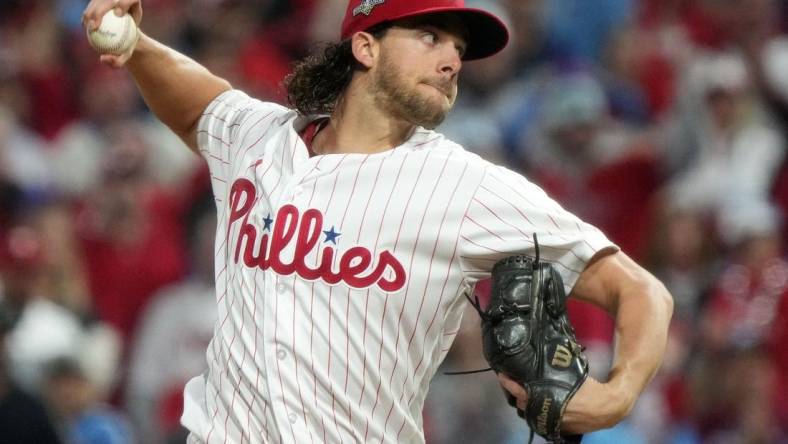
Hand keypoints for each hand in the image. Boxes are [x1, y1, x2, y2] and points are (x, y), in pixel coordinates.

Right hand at [81, 0, 142, 67]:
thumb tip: (102, 58)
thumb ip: (118, 60)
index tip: (117, 14)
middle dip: (101, 9)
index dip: (123, 3)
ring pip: (98, 1)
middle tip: (95, 25)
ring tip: (88, 26)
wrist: (126, 35)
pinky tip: (84, 25)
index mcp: (134, 3)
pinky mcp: (100, 1)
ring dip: (91, 12)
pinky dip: (87, 15)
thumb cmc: (128, 46)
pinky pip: (91, 5)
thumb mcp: (126, 56)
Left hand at [497, 373, 634, 434]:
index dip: (510, 384)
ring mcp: (555, 423)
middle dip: (517, 394)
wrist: (611, 408)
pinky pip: (542, 421)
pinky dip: (538, 412)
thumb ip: (558, 368)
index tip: (502, 375)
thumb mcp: (574, 375)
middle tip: (513, 382)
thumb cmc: (593, 389)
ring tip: (523, 392)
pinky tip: (537, 404)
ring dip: (526, 404)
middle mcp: (550, 413)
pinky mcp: (561, 430)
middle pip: (523, 405)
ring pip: (531, 414)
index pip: (522, 392)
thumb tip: (548, 354)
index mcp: (552, 398)